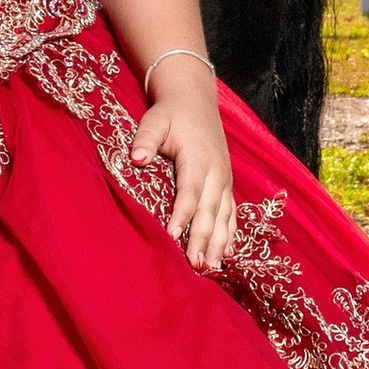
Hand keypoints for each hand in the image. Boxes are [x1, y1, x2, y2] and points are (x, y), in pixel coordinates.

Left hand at [128, 64, 237, 268]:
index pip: (190, 192)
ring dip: (219, 243)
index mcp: (198, 157)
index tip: (173, 236)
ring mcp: (224, 179)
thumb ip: (145, 138)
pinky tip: (228, 256)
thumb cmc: (171, 113)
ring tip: (212, 267)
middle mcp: (216, 171)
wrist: (195, 101)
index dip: (182, 215)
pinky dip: (231, 234)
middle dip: (203, 239)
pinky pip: (232, 213)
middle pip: (210, 210)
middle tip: (195, 264)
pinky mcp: (226, 184)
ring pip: (224, 216)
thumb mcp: (155, 119)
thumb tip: (137, 159)